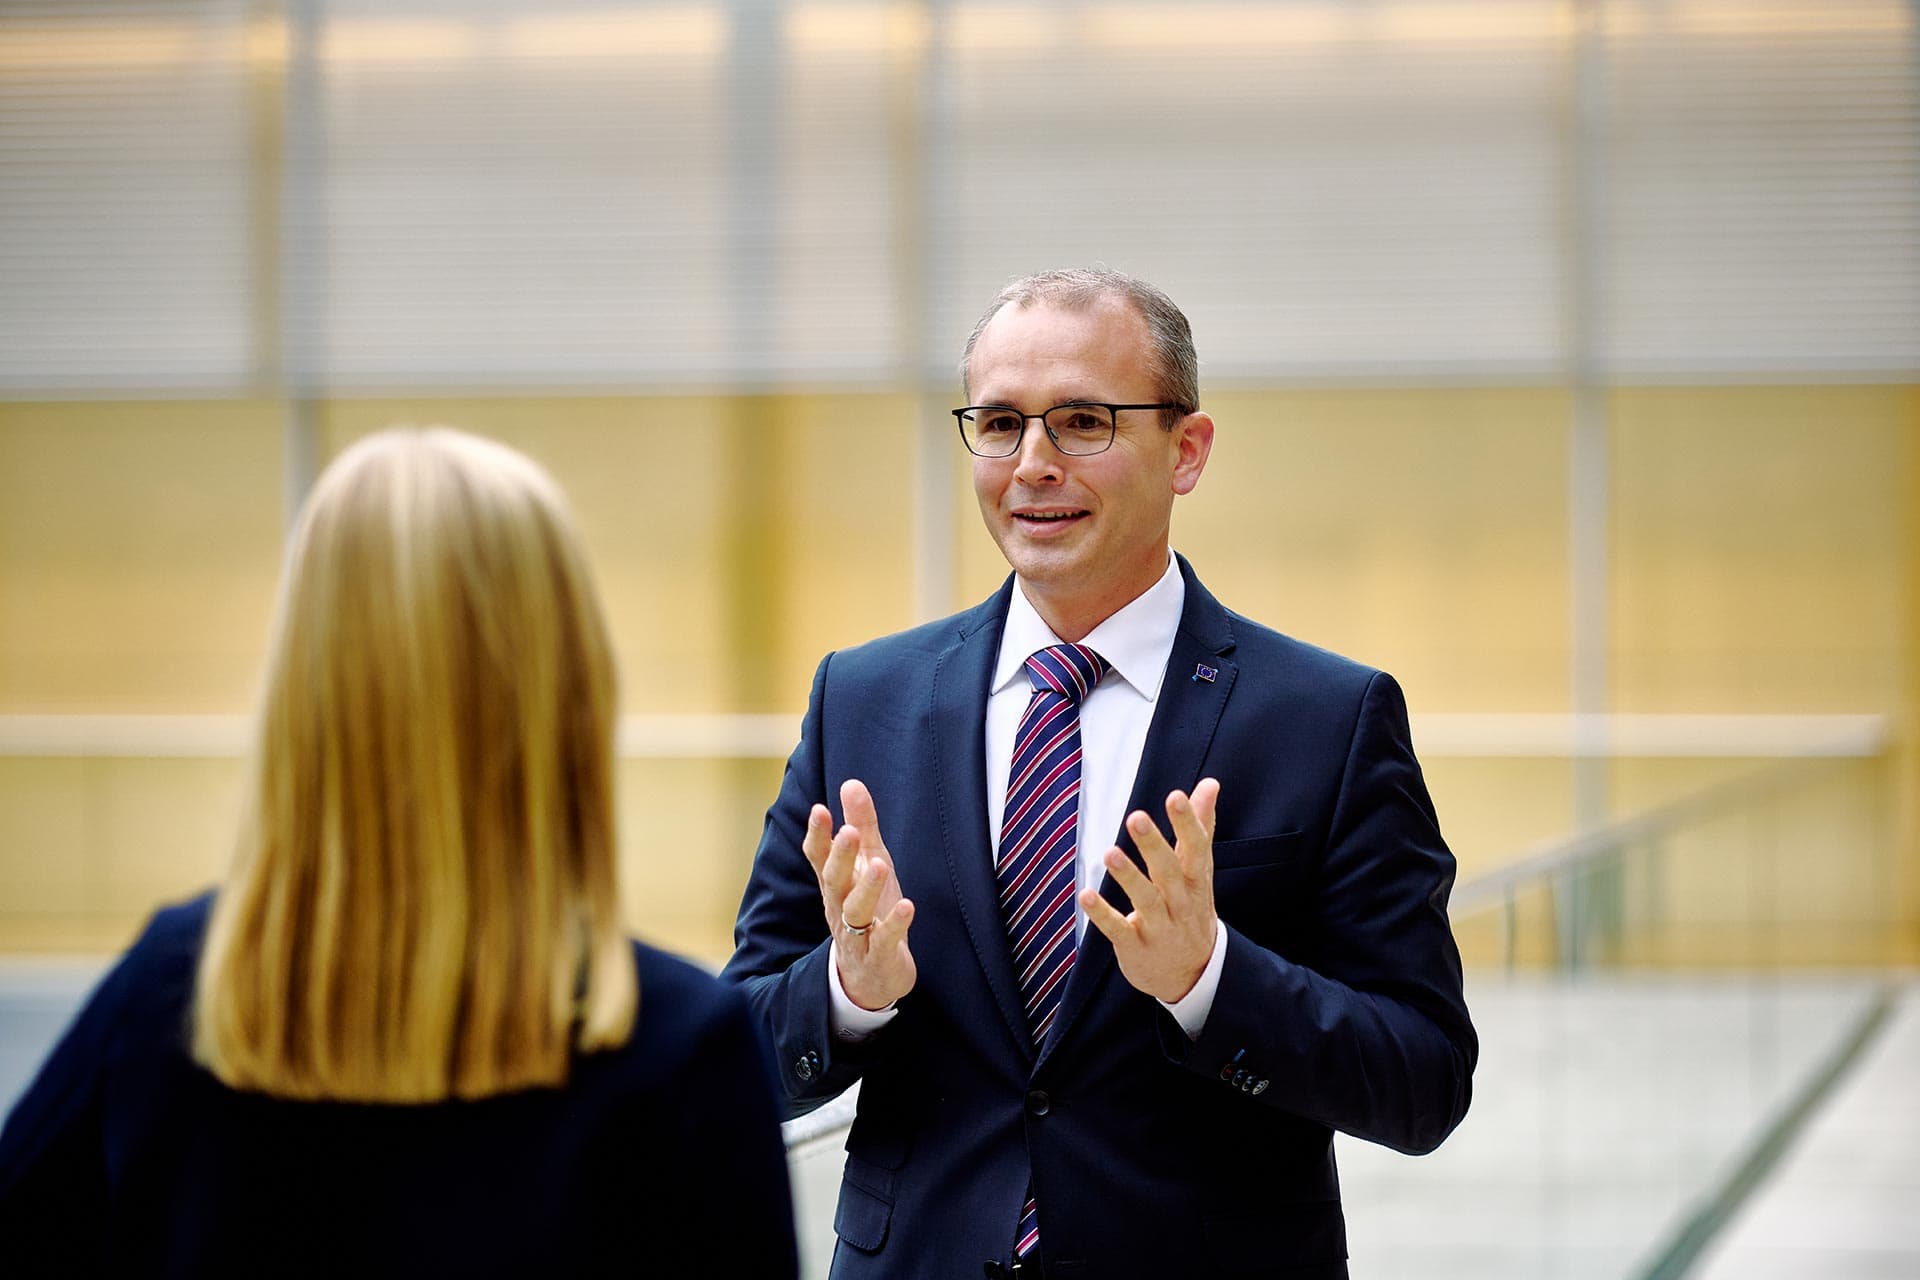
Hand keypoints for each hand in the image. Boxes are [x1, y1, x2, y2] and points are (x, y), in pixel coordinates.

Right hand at [804, 778, 916, 1011]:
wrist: (872, 977)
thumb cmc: (870, 912)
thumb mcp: (869, 864)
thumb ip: (861, 825)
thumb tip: (850, 783)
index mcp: (835, 884)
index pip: (819, 858)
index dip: (818, 835)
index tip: (819, 809)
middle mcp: (840, 907)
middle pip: (835, 881)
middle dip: (841, 857)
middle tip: (849, 832)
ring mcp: (857, 935)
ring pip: (855, 910)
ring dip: (866, 888)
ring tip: (879, 866)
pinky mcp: (879, 957)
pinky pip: (884, 941)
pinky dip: (894, 925)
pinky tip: (907, 906)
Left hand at [1080, 778, 1220, 1003]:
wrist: (1193, 974)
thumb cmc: (1190, 908)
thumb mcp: (1199, 870)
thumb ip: (1201, 825)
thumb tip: (1209, 784)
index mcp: (1196, 880)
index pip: (1195, 848)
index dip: (1187, 823)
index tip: (1176, 796)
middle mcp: (1181, 903)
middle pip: (1169, 872)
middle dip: (1154, 846)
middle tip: (1136, 818)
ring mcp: (1160, 927)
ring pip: (1146, 901)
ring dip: (1128, 877)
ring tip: (1110, 853)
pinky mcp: (1136, 946)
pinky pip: (1119, 930)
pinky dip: (1103, 914)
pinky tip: (1085, 895)